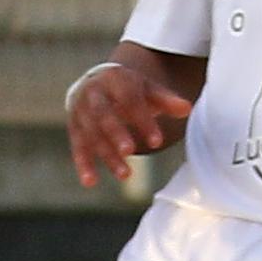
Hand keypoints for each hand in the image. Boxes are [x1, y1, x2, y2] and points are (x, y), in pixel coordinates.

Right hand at [65, 51, 190, 187]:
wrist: (95, 83)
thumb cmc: (129, 89)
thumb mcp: (148, 90)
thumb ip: (166, 100)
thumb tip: (187, 109)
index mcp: (115, 78)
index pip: (129, 99)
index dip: (142, 120)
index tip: (157, 141)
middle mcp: (93, 92)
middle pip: (103, 114)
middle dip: (116, 133)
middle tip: (131, 151)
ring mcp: (80, 110)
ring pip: (91, 134)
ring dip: (106, 155)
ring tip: (126, 175)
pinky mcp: (74, 127)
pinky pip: (77, 147)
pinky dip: (83, 164)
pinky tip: (90, 182)